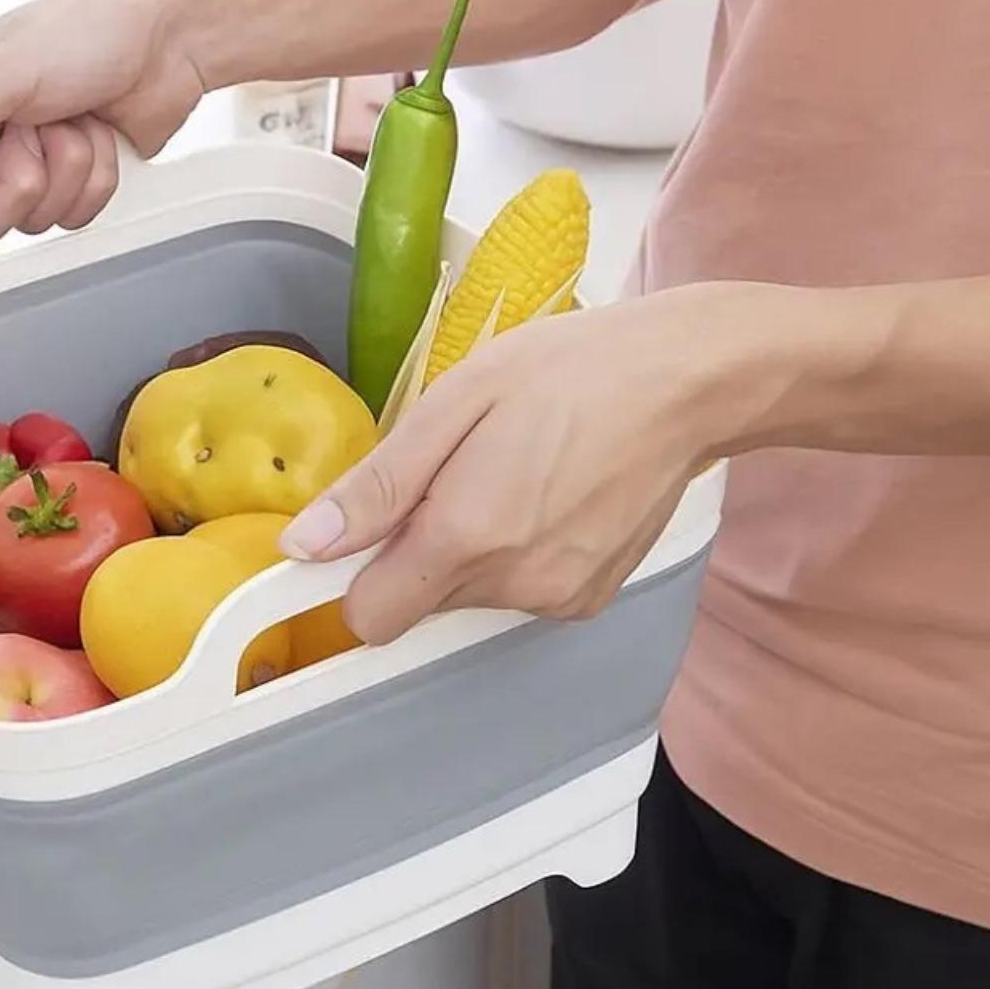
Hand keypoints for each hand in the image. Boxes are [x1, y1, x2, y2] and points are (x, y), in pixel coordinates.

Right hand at [0, 0, 207, 249]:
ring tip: (74, 121)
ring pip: (31, 220)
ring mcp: (32, 165)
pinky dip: (97, 178)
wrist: (170, 39)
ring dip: (65, 172)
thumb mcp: (2, 72)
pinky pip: (75, 216)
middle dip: (15, 187)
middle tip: (31, 143)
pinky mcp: (74, 181)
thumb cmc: (87, 29)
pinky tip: (100, 135)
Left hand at [280, 286, 746, 641]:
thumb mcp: (455, 401)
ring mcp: (559, 599)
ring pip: (468, 598)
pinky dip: (515, 555)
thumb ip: (378, 485)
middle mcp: (513, 586)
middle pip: (417, 603)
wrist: (686, 382)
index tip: (363, 529)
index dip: (351, 576)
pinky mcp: (591, 598)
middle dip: (414, 550)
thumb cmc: (566, 371)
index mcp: (467, 536)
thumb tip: (303, 546)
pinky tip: (547, 495)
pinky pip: (519, 592)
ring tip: (510, 472)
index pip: (369, 617)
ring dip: (467, 550)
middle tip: (454, 471)